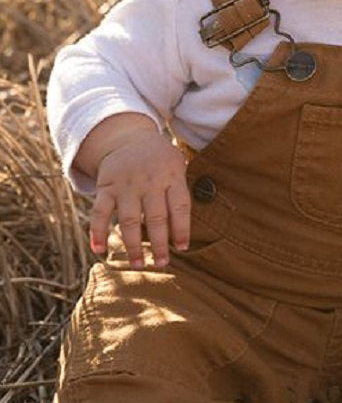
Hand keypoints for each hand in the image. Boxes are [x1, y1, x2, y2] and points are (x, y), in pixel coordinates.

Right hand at [79, 114, 190, 268]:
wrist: (128, 137)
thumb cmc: (160, 160)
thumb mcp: (177, 166)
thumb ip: (180, 193)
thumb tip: (184, 232)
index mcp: (172, 177)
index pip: (180, 207)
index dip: (182, 229)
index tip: (182, 248)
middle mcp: (149, 182)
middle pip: (156, 218)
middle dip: (159, 243)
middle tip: (162, 263)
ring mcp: (126, 185)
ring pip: (129, 220)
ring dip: (133, 245)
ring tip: (138, 265)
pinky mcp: (106, 187)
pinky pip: (100, 211)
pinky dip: (97, 231)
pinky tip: (99, 250)